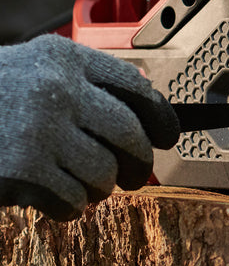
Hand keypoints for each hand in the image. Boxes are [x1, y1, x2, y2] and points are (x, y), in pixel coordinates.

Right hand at [0, 35, 178, 220]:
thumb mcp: (36, 68)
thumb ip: (87, 78)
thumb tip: (146, 91)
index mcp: (65, 58)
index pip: (136, 88)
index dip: (160, 117)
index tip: (168, 136)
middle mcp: (58, 88)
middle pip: (130, 133)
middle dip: (138, 161)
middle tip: (133, 175)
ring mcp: (40, 129)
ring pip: (104, 173)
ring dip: (100, 188)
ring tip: (84, 186)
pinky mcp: (23, 170)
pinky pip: (73, 200)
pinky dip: (71, 207)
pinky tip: (56, 199)